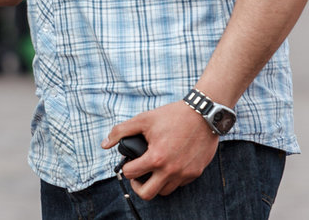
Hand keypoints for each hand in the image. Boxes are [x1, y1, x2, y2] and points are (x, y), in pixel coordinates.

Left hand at [102, 101, 218, 199]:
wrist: (203, 115)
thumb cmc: (172, 116)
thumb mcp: (143, 119)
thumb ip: (121, 131)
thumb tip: (105, 144)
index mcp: (156, 158)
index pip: (131, 174)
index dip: (125, 168)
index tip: (128, 164)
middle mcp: (171, 170)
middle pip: (148, 194)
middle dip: (137, 186)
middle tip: (136, 176)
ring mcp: (185, 174)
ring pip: (164, 191)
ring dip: (155, 184)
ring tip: (151, 171)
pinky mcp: (195, 173)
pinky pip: (179, 184)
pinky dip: (170, 179)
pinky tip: (167, 166)